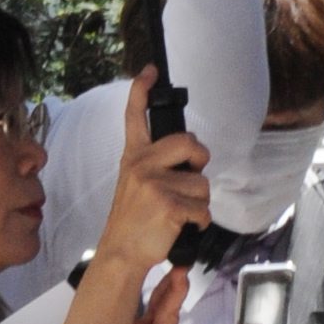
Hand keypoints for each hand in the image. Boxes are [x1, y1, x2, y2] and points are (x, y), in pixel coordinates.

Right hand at [86, 75, 209, 276]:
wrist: (121, 252)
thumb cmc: (133, 220)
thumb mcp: (135, 184)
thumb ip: (156, 165)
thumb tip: (190, 159)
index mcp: (133, 157)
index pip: (135, 116)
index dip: (142, 90)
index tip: (149, 71)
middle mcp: (140, 165)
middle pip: (189, 142)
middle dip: (200, 159)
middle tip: (193, 174)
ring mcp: (153, 184)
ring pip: (201, 183)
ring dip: (198, 202)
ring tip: (178, 213)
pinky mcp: (167, 204)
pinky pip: (202, 208)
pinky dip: (199, 222)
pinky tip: (182, 226)